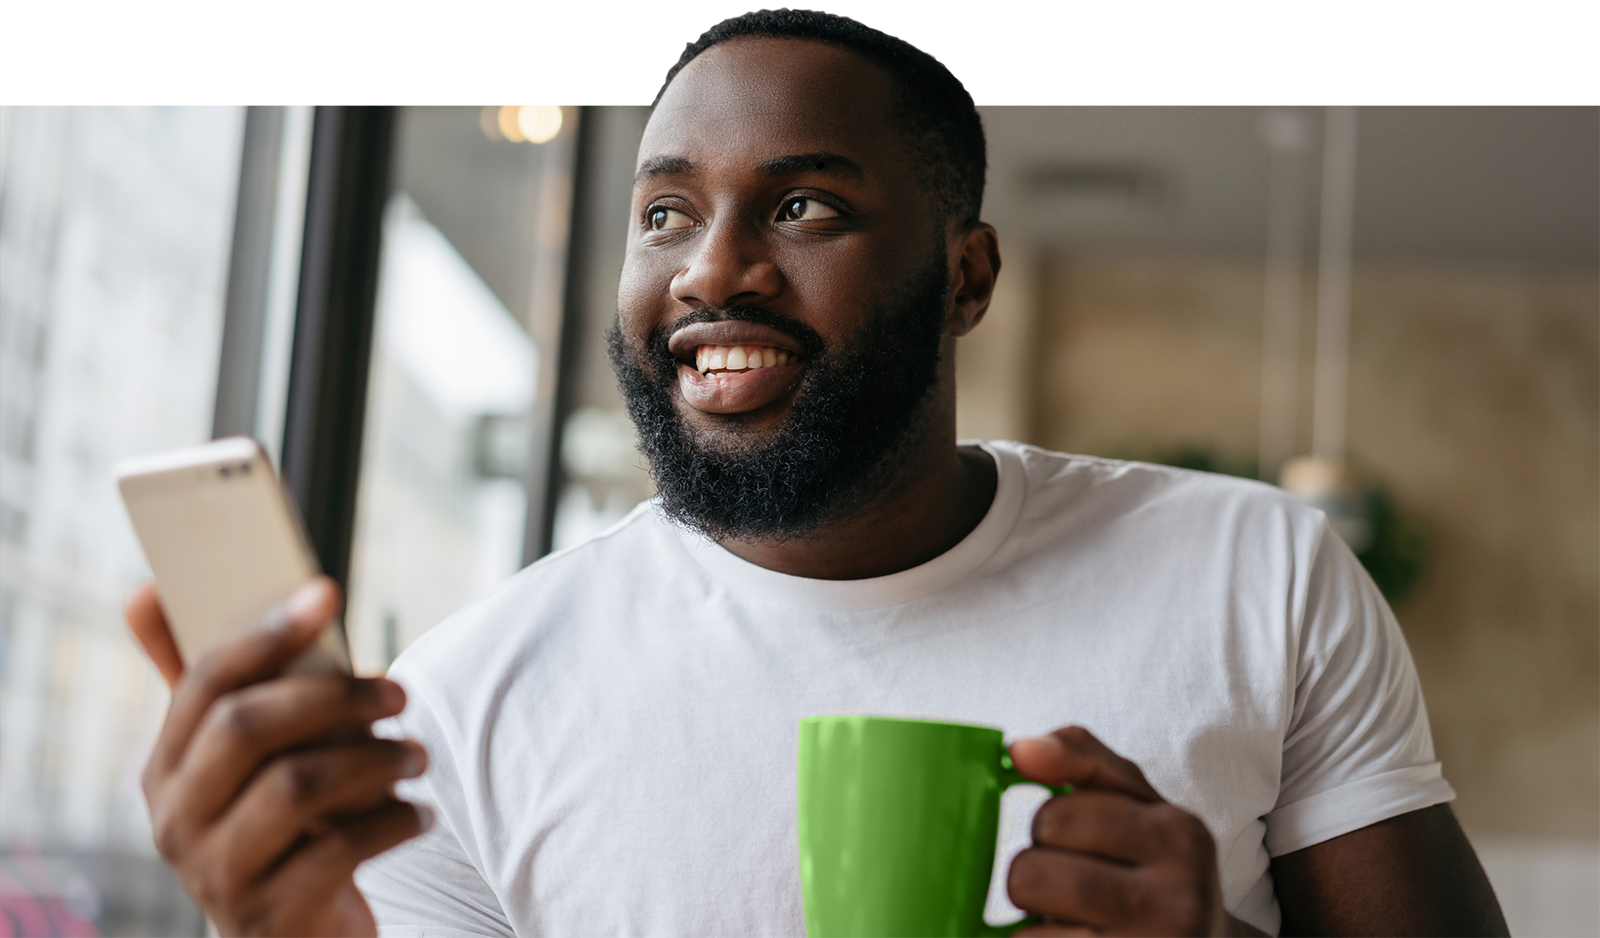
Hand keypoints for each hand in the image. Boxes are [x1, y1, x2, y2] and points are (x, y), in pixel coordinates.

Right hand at [125, 578, 430, 937]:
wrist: (296, 936)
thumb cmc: (280, 825)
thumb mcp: (245, 760)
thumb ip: (218, 684)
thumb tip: (146, 590)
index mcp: (166, 766)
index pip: (204, 680)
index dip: (265, 631)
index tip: (328, 593)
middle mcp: (176, 819)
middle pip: (244, 727)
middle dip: (333, 696)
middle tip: (401, 694)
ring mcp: (216, 873)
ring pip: (295, 787)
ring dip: (373, 759)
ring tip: (419, 756)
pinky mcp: (267, 915)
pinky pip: (336, 851)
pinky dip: (391, 822)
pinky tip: (419, 813)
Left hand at [1006, 727, 1267, 937]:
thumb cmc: (1158, 868)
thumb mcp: (1138, 803)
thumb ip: (1082, 758)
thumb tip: (1020, 749)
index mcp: (1179, 836)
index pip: (1054, 818)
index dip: (1048, 830)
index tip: (1076, 844)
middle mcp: (1177, 899)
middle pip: (1030, 874)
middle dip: (1034, 878)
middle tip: (1069, 889)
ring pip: (1026, 930)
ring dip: (1035, 923)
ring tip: (1073, 919)